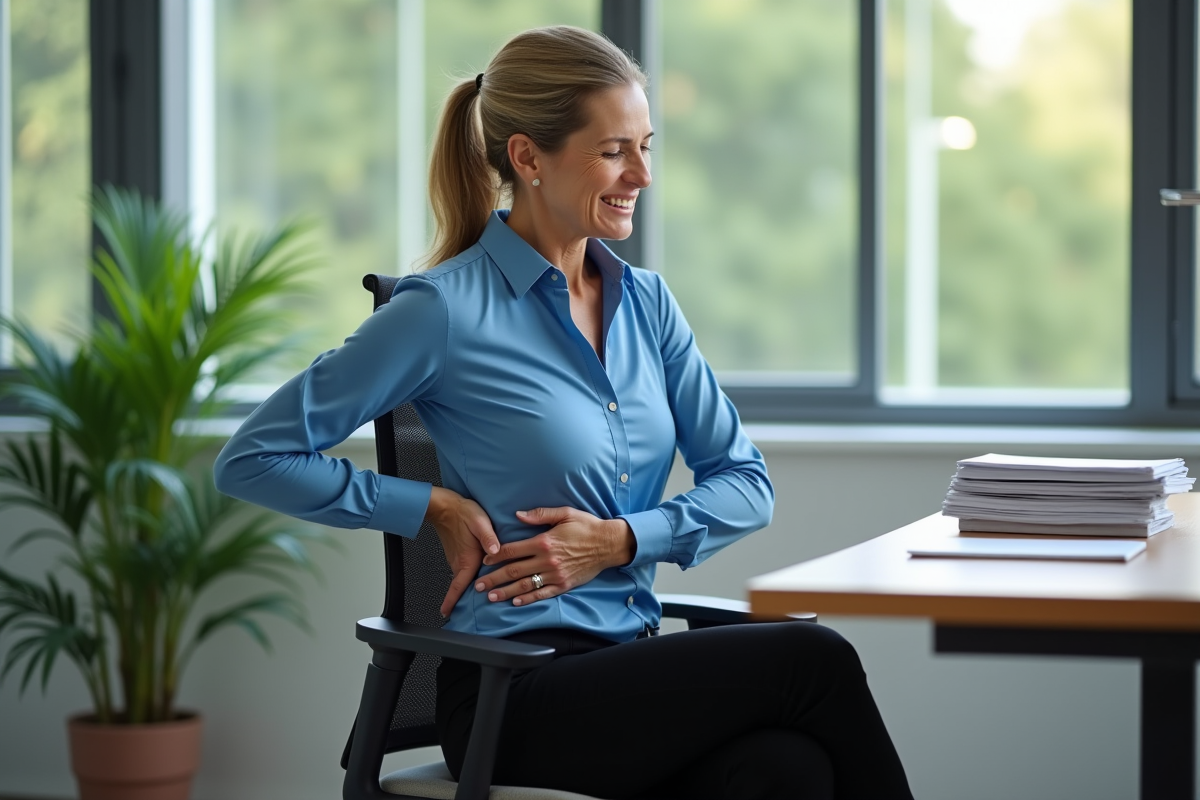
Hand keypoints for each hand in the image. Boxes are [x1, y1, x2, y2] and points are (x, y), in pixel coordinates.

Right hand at [425, 487, 501, 616]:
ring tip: (475, 598)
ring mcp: (457, 559)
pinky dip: (468, 578)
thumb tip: (496, 551)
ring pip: (463, 579)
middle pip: (462, 586)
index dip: (452, 601)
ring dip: (466, 589)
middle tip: (464, 612)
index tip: (446, 613)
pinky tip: (478, 578)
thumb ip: (489, 538)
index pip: (457, 586)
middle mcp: (460, 562)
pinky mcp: (457, 553)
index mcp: (466, 559)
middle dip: (462, 600)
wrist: (446, 506)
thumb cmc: (463, 513)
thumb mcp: (480, 523)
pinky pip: (463, 571)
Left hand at [474, 506, 635, 606]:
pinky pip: (543, 594)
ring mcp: (555, 575)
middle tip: (479, 585)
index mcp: (544, 541)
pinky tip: (515, 602)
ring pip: (525, 585)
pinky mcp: (564, 585)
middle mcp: (547, 560)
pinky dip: (528, 600)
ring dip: (506, 592)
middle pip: (514, 570)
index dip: (495, 556)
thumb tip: (518, 515)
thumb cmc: (586, 526)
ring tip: (491, 597)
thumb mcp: (564, 513)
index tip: (484, 561)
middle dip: (494, 578)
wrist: (609, 544)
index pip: (513, 550)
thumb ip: (539, 515)